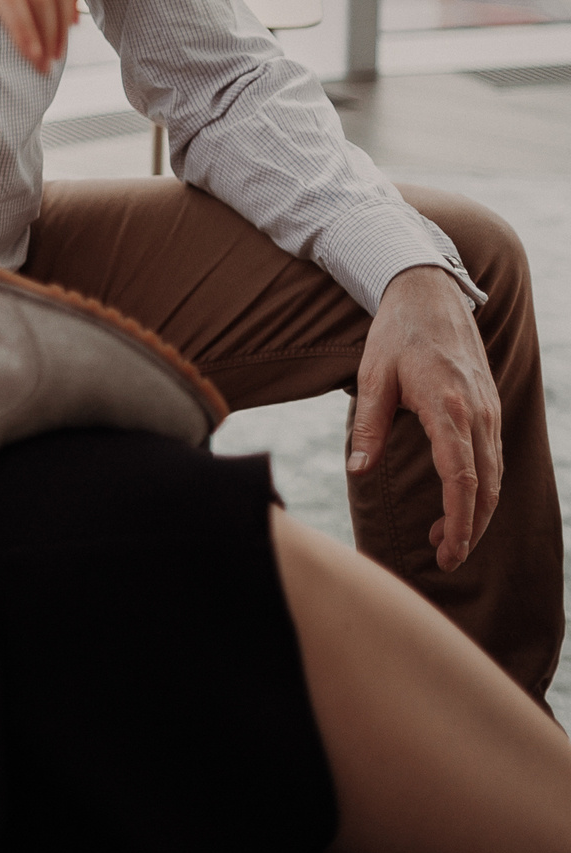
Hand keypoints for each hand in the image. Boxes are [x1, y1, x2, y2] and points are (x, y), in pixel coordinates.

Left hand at [349, 266, 500, 571]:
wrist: (430, 294)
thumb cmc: (395, 335)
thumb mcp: (372, 378)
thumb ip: (368, 427)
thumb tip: (358, 471)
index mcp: (449, 409)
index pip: (461, 479)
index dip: (459, 521)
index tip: (447, 551)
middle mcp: (478, 414)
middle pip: (485, 487)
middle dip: (470, 529)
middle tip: (444, 558)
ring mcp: (489, 411)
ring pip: (494, 476)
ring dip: (475, 512)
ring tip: (444, 538)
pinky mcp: (490, 408)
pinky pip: (493, 458)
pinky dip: (481, 487)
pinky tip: (460, 501)